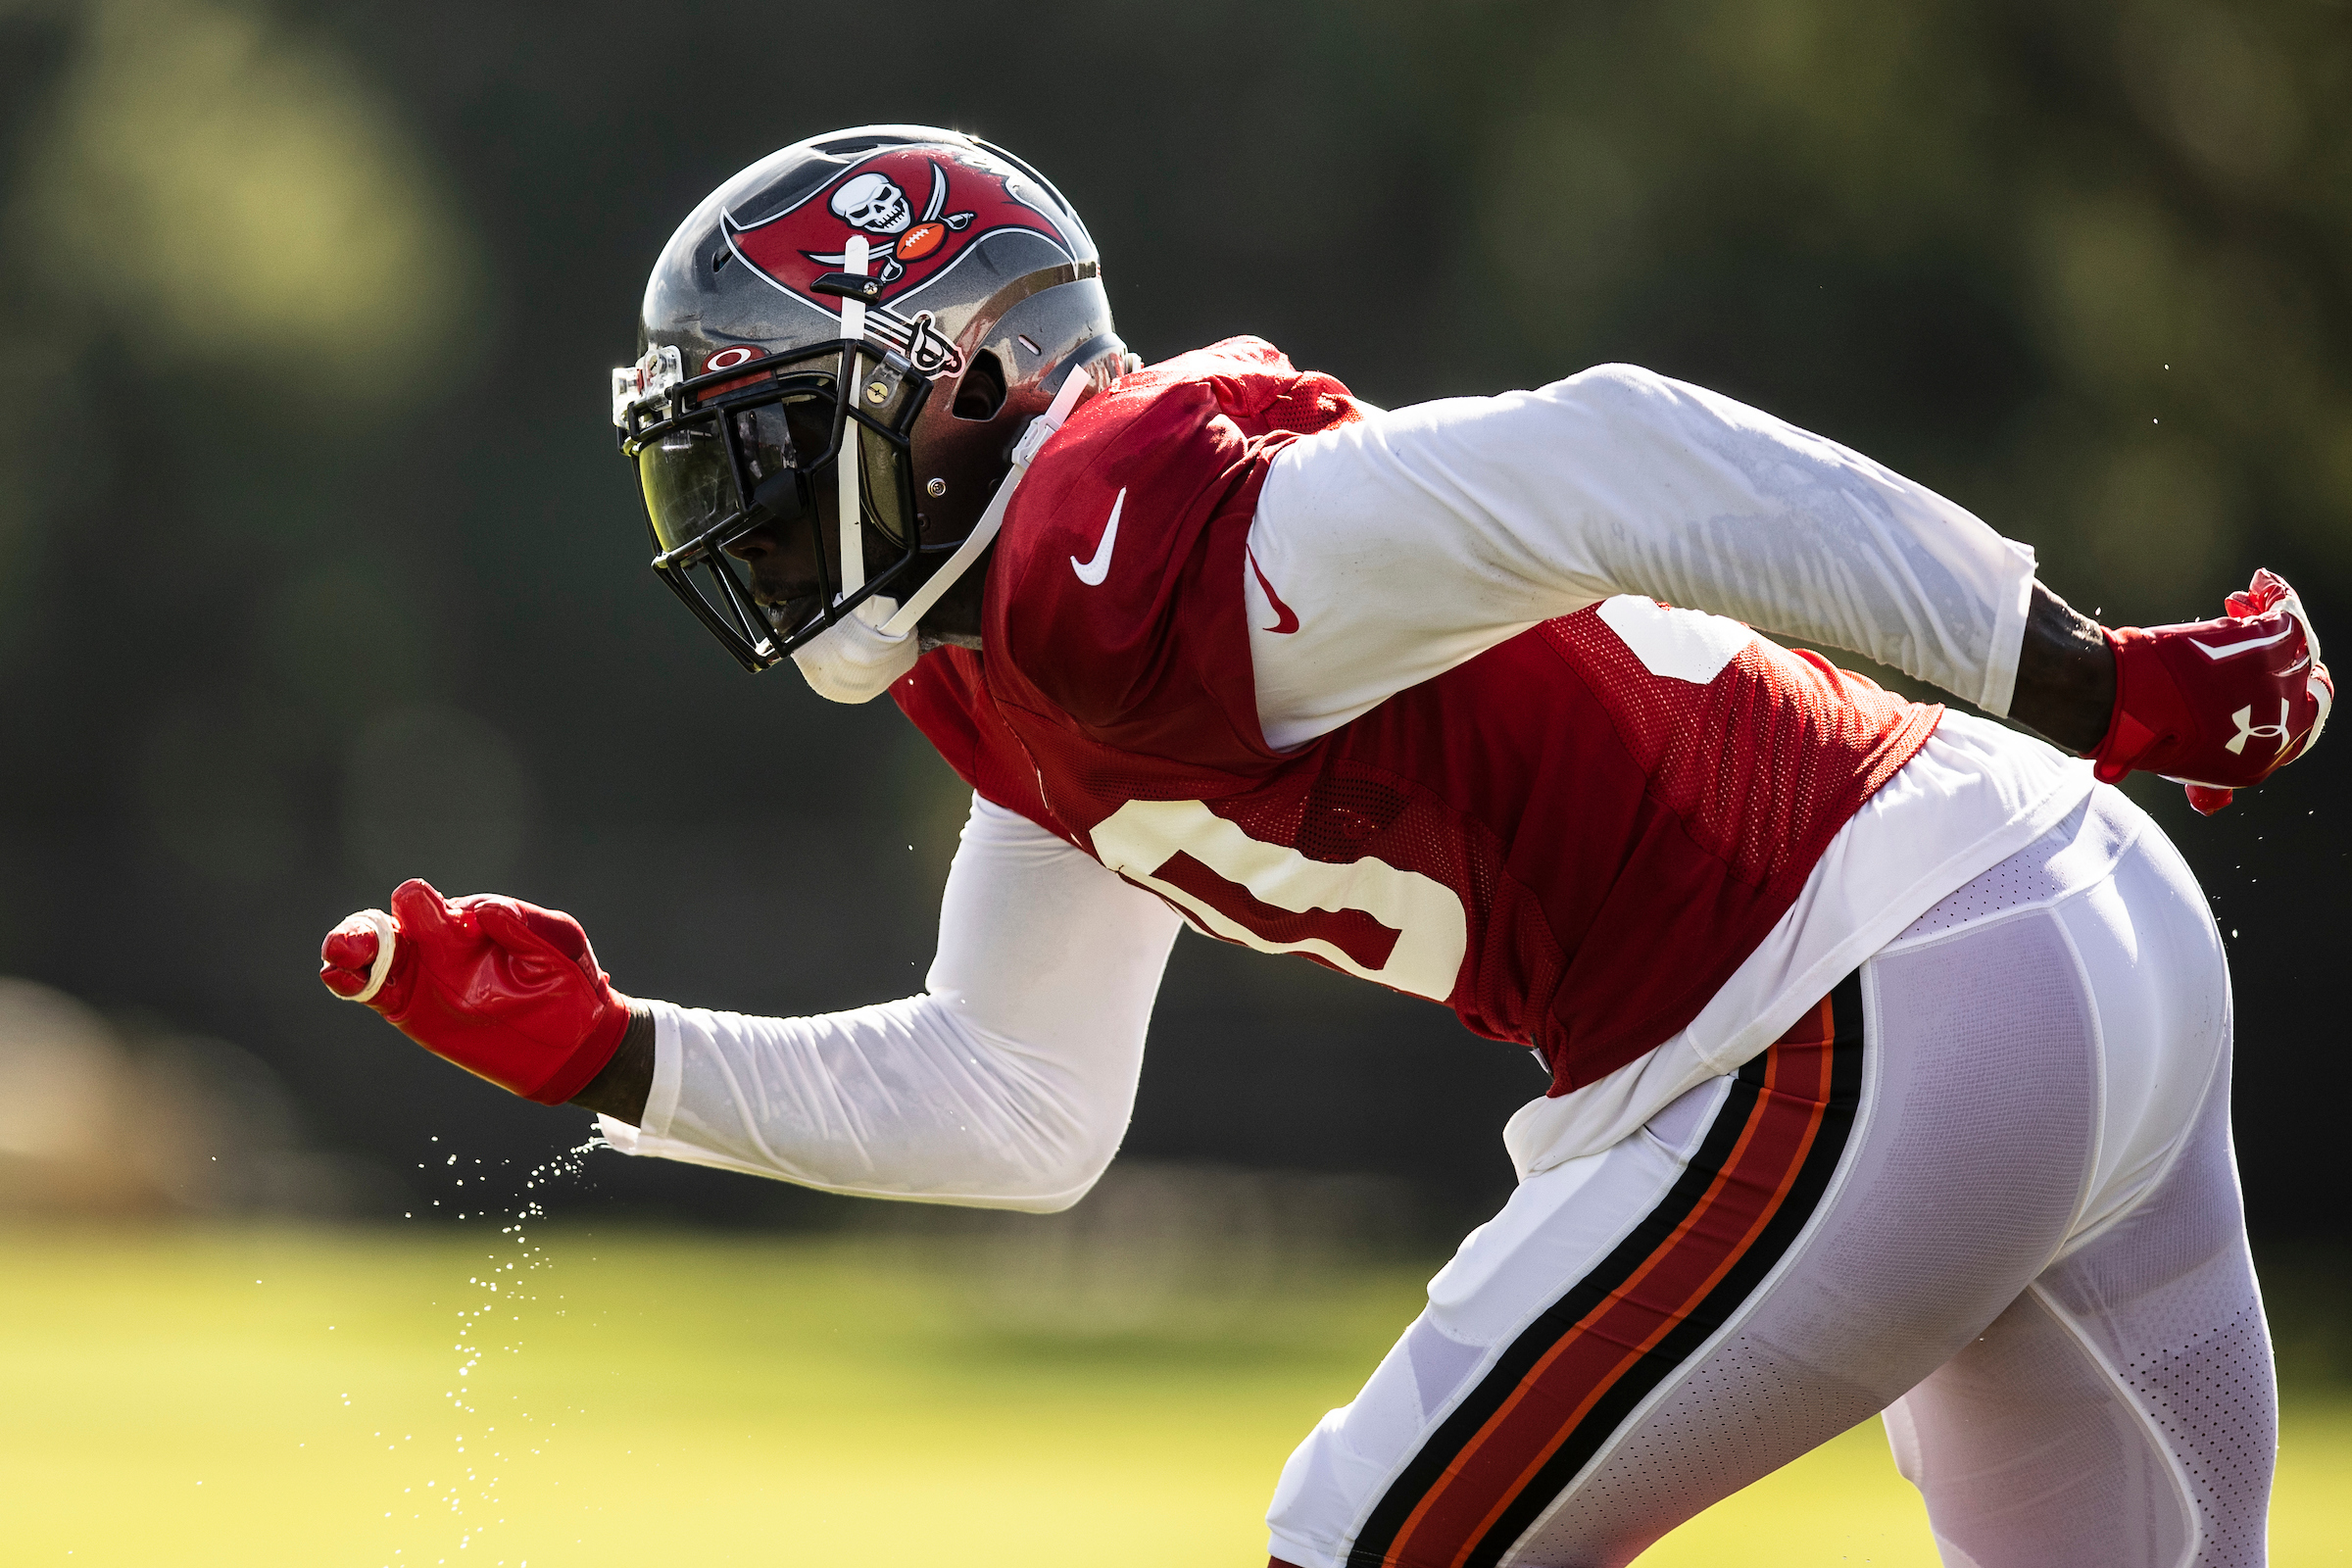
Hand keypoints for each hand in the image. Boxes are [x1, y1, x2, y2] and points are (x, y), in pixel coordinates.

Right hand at [319, 879, 632, 1104]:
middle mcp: (437, 943)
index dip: (430, 910)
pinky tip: (337, 975)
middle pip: (388, 923)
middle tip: (363, 939)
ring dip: (351, 946)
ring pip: (372, 954)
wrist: (572, 1040)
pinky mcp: (412, 1008)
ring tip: (340, 952)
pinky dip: (350, 981)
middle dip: (370, 927)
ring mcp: (422, 975)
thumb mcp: (560, 942)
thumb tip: (483, 910)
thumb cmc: (569, 982)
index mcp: (467, 919)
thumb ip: (525, 922)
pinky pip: (372, 990)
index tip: (457, 928)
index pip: (427, 902)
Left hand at [2089, 569, 2332, 813]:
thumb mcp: (2181, 768)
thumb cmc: (2135, 731)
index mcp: (2258, 763)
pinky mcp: (2270, 644)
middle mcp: (2280, 726)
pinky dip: (2275, 594)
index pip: (2298, 731)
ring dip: (2274, 623)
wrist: (2116, 700)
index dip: (2288, 702)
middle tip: (2271, 640)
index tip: (2269, 677)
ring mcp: (2280, 684)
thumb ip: (2206, 780)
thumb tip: (2212, 806)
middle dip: (2295, 663)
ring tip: (2242, 607)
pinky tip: (2259, 584)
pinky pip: (2286, 611)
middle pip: (2310, 687)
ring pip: (2299, 646)